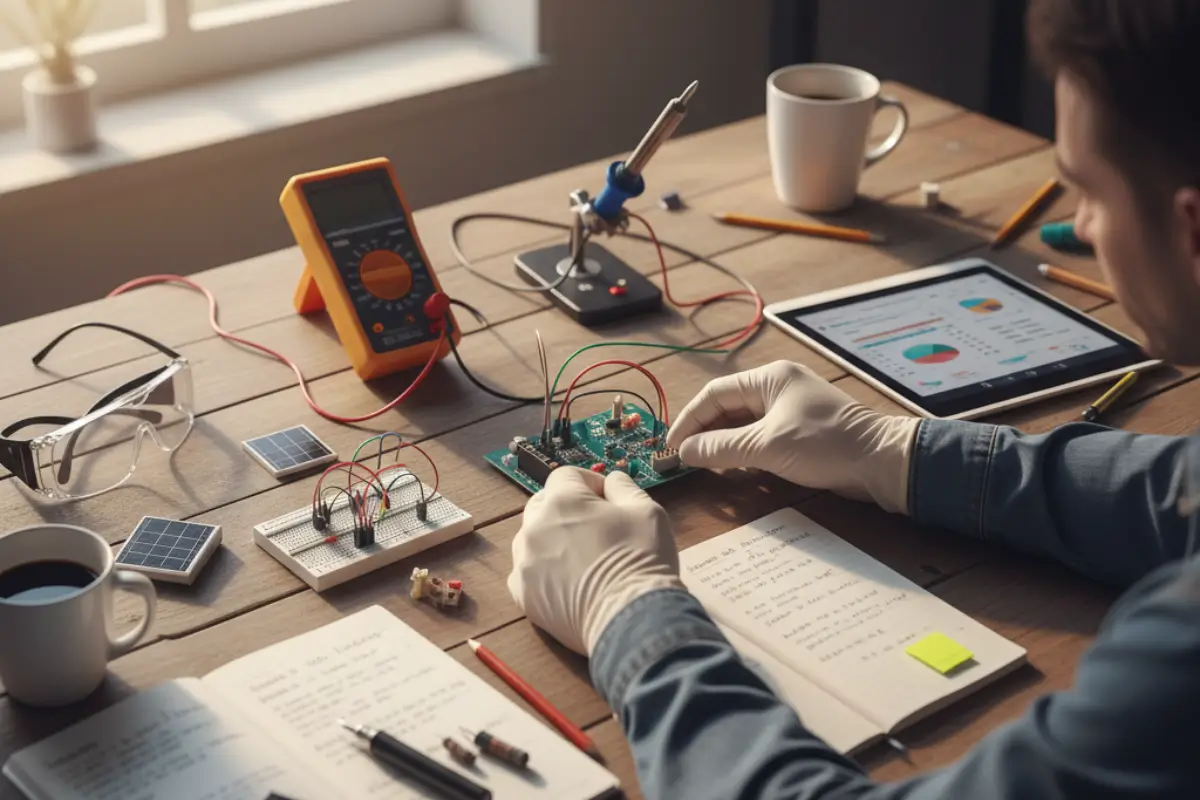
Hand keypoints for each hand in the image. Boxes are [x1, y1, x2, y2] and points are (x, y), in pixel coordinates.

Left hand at [507, 467, 683, 655]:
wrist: (631, 620)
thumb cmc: (641, 561)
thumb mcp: (647, 511)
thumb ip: (624, 487)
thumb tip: (612, 481)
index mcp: (563, 500)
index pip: (566, 475)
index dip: (589, 482)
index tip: (606, 499)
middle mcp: (535, 527)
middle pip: (543, 504)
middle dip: (566, 508)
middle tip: (594, 527)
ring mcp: (525, 562)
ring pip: (531, 539)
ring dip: (551, 540)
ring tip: (581, 557)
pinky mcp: (523, 594)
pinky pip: (527, 572)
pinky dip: (543, 572)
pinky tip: (568, 582)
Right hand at [665, 361, 919, 513]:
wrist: (882, 462)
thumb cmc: (826, 444)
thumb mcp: (767, 446)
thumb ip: (721, 448)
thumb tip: (684, 452)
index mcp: (769, 377)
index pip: (714, 394)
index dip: (689, 420)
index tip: (672, 446)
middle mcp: (778, 387)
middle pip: (727, 408)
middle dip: (704, 432)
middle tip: (683, 459)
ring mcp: (790, 409)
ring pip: (743, 423)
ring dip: (722, 443)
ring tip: (703, 465)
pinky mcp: (800, 431)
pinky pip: (760, 436)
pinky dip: (743, 450)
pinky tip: (733, 467)